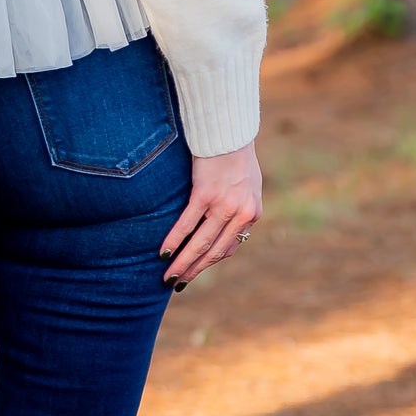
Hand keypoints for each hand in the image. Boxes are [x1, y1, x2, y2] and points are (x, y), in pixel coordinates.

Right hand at [160, 142, 262, 287]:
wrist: (230, 131)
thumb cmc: (236, 154)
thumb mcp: (248, 184)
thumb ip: (239, 205)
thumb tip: (226, 222)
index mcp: (252, 214)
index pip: (230, 247)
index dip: (211, 261)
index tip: (196, 270)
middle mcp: (240, 213)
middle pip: (215, 252)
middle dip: (195, 270)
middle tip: (178, 284)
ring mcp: (223, 205)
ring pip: (200, 243)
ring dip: (184, 263)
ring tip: (169, 276)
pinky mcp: (205, 194)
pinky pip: (187, 225)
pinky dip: (174, 241)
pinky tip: (164, 252)